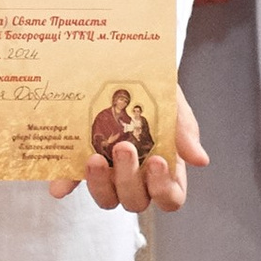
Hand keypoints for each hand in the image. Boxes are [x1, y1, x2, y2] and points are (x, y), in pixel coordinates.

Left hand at [52, 98, 205, 213]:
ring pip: (106, 198)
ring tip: (95, 158)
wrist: (121, 60)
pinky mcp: (79, 163)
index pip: (170, 197)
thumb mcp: (172, 101)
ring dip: (100, 185)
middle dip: (129, 179)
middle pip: (136, 200)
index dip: (164, 189)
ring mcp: (108, 171)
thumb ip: (184, 128)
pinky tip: (59, 186)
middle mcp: (137, 175)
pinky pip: (71, 182)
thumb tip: (200, 160)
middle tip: (124, 147)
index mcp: (165, 166)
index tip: (157, 161)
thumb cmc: (155, 85)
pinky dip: (66, 185)